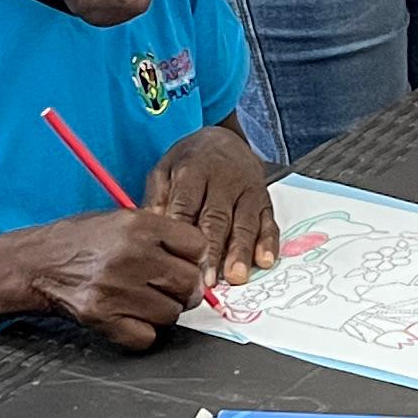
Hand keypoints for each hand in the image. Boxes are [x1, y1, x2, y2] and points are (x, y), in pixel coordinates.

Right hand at [0, 205, 214, 349]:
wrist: (35, 264)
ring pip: (171, 314)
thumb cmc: (80, 241)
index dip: (193, 258)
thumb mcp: (121, 220)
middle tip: (166, 288)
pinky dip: (142, 332)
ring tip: (141, 300)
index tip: (183, 263)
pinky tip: (129, 317)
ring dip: (161, 312)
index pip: (197, 247)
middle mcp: (131, 255)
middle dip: (182, 289)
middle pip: (189, 283)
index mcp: (138, 226)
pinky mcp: (103, 317)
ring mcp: (116, 288)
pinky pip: (147, 336)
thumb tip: (200, 259)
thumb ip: (161, 235)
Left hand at [145, 126, 283, 285]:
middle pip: (217, 219)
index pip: (187, 206)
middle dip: (214, 250)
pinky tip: (264, 261)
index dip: (183, 234)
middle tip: (208, 279)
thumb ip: (157, 199)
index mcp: (193, 172)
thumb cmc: (190, 162)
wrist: (224, 138)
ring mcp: (247, 191)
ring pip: (245, 223)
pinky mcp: (264, 200)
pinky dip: (268, 243)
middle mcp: (224, 180)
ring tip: (236, 277)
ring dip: (241, 252)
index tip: (178, 260)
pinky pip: (269, 222)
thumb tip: (149, 230)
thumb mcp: (165, 170)